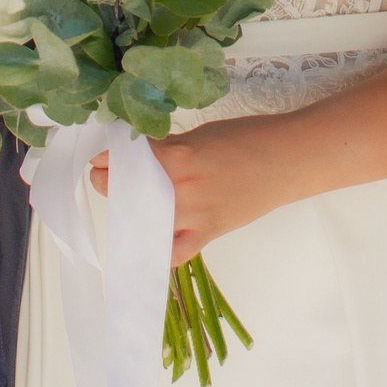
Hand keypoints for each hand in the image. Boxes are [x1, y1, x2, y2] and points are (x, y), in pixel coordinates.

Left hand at [88, 117, 297, 264]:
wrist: (287, 160)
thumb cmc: (248, 139)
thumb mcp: (202, 134)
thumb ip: (169, 148)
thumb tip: (140, 154)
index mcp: (178, 155)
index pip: (125, 159)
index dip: (106, 157)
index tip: (99, 157)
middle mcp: (181, 188)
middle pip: (125, 191)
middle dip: (108, 183)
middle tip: (104, 177)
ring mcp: (194, 215)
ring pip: (144, 222)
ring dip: (130, 213)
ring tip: (129, 203)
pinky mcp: (208, 233)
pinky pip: (174, 252)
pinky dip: (161, 249)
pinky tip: (155, 238)